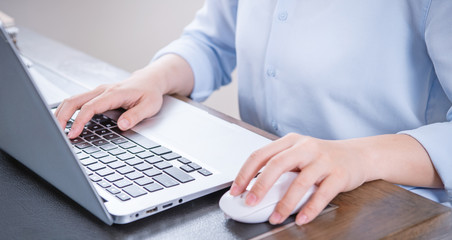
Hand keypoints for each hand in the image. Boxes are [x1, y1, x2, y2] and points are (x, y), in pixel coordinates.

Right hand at [54, 54, 193, 138]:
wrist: (149, 80)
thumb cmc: (150, 93)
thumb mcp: (149, 106)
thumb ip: (136, 115)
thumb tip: (122, 125)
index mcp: (114, 93)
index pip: (91, 107)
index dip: (80, 120)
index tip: (73, 133)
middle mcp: (102, 90)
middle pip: (74, 100)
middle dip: (62, 116)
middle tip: (56, 133)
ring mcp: (98, 92)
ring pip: (73, 99)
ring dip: (61, 113)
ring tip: (56, 129)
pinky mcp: (96, 95)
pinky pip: (77, 101)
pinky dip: (68, 111)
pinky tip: (64, 122)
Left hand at [229, 133, 373, 225]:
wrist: (358, 155)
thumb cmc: (322, 157)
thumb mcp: (298, 154)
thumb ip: (279, 166)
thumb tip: (253, 189)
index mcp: (290, 141)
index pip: (261, 154)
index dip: (245, 173)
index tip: (236, 190)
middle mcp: (305, 147)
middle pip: (277, 164)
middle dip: (260, 186)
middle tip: (250, 202)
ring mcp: (323, 160)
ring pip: (300, 182)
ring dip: (284, 203)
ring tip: (275, 217)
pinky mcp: (339, 174)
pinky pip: (322, 194)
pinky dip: (309, 209)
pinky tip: (301, 219)